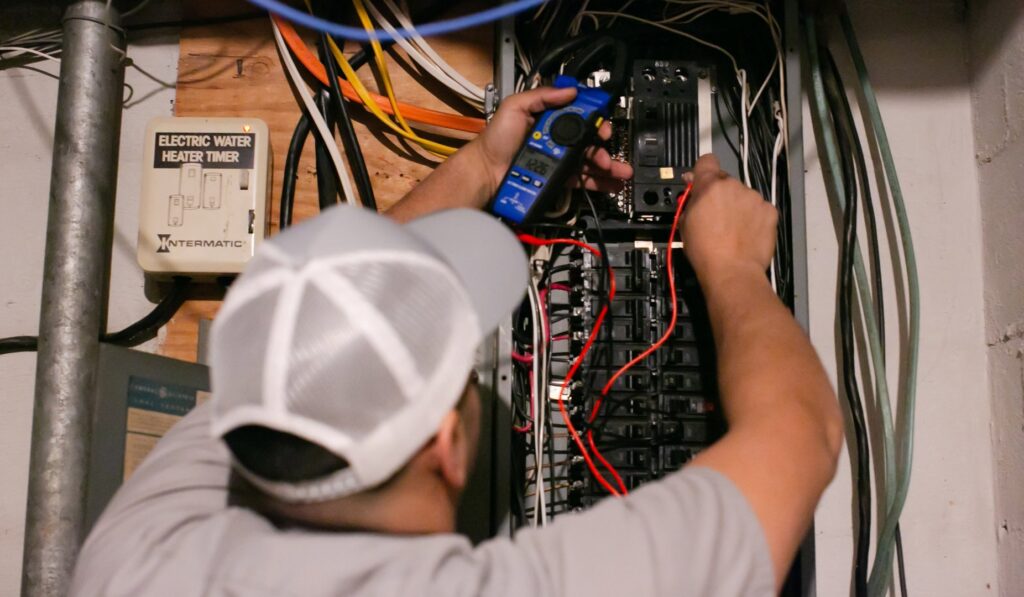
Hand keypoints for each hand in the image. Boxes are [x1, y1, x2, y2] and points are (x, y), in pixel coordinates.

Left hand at [467, 86, 632, 198]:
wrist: (486, 173)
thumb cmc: (495, 140)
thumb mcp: (515, 106)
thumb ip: (541, 96)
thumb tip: (569, 90)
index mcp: (549, 119)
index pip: (579, 117)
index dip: (595, 120)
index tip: (603, 126)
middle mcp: (556, 139)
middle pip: (588, 142)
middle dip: (604, 148)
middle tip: (607, 154)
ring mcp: (557, 160)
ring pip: (589, 162)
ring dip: (608, 166)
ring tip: (621, 172)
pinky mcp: (557, 178)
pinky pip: (581, 179)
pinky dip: (598, 182)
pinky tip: (612, 183)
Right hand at [681, 154, 776, 281]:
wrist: (732, 271)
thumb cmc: (706, 251)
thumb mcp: (684, 223)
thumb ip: (690, 200)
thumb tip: (693, 188)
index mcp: (710, 186)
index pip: (706, 161)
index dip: (702, 171)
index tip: (700, 182)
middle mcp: (734, 186)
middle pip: (725, 181)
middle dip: (720, 195)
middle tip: (714, 217)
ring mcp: (754, 198)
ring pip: (743, 195)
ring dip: (737, 206)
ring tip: (731, 230)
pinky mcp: (770, 211)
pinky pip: (759, 208)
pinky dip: (753, 217)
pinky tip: (745, 233)